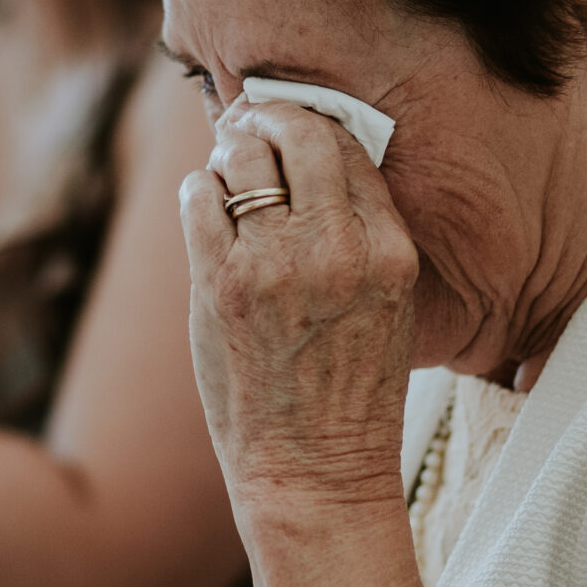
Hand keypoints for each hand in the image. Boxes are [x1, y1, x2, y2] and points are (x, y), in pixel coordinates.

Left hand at [179, 99, 419, 536]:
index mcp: (390, 251)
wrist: (316, 470)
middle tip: (247, 122)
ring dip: (226, 151)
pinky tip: (203, 206)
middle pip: (299, 133)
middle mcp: (340, 248)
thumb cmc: (349, 391)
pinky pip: (198, 197)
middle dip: (267, 116)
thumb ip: (361, 234)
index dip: (313, 122)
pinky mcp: (221, 285)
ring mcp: (277, 264)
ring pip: (241, 156)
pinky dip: (196, 190)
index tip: (289, 125)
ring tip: (222, 167)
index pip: (351, 146)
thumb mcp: (388, 305)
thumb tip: (312, 160)